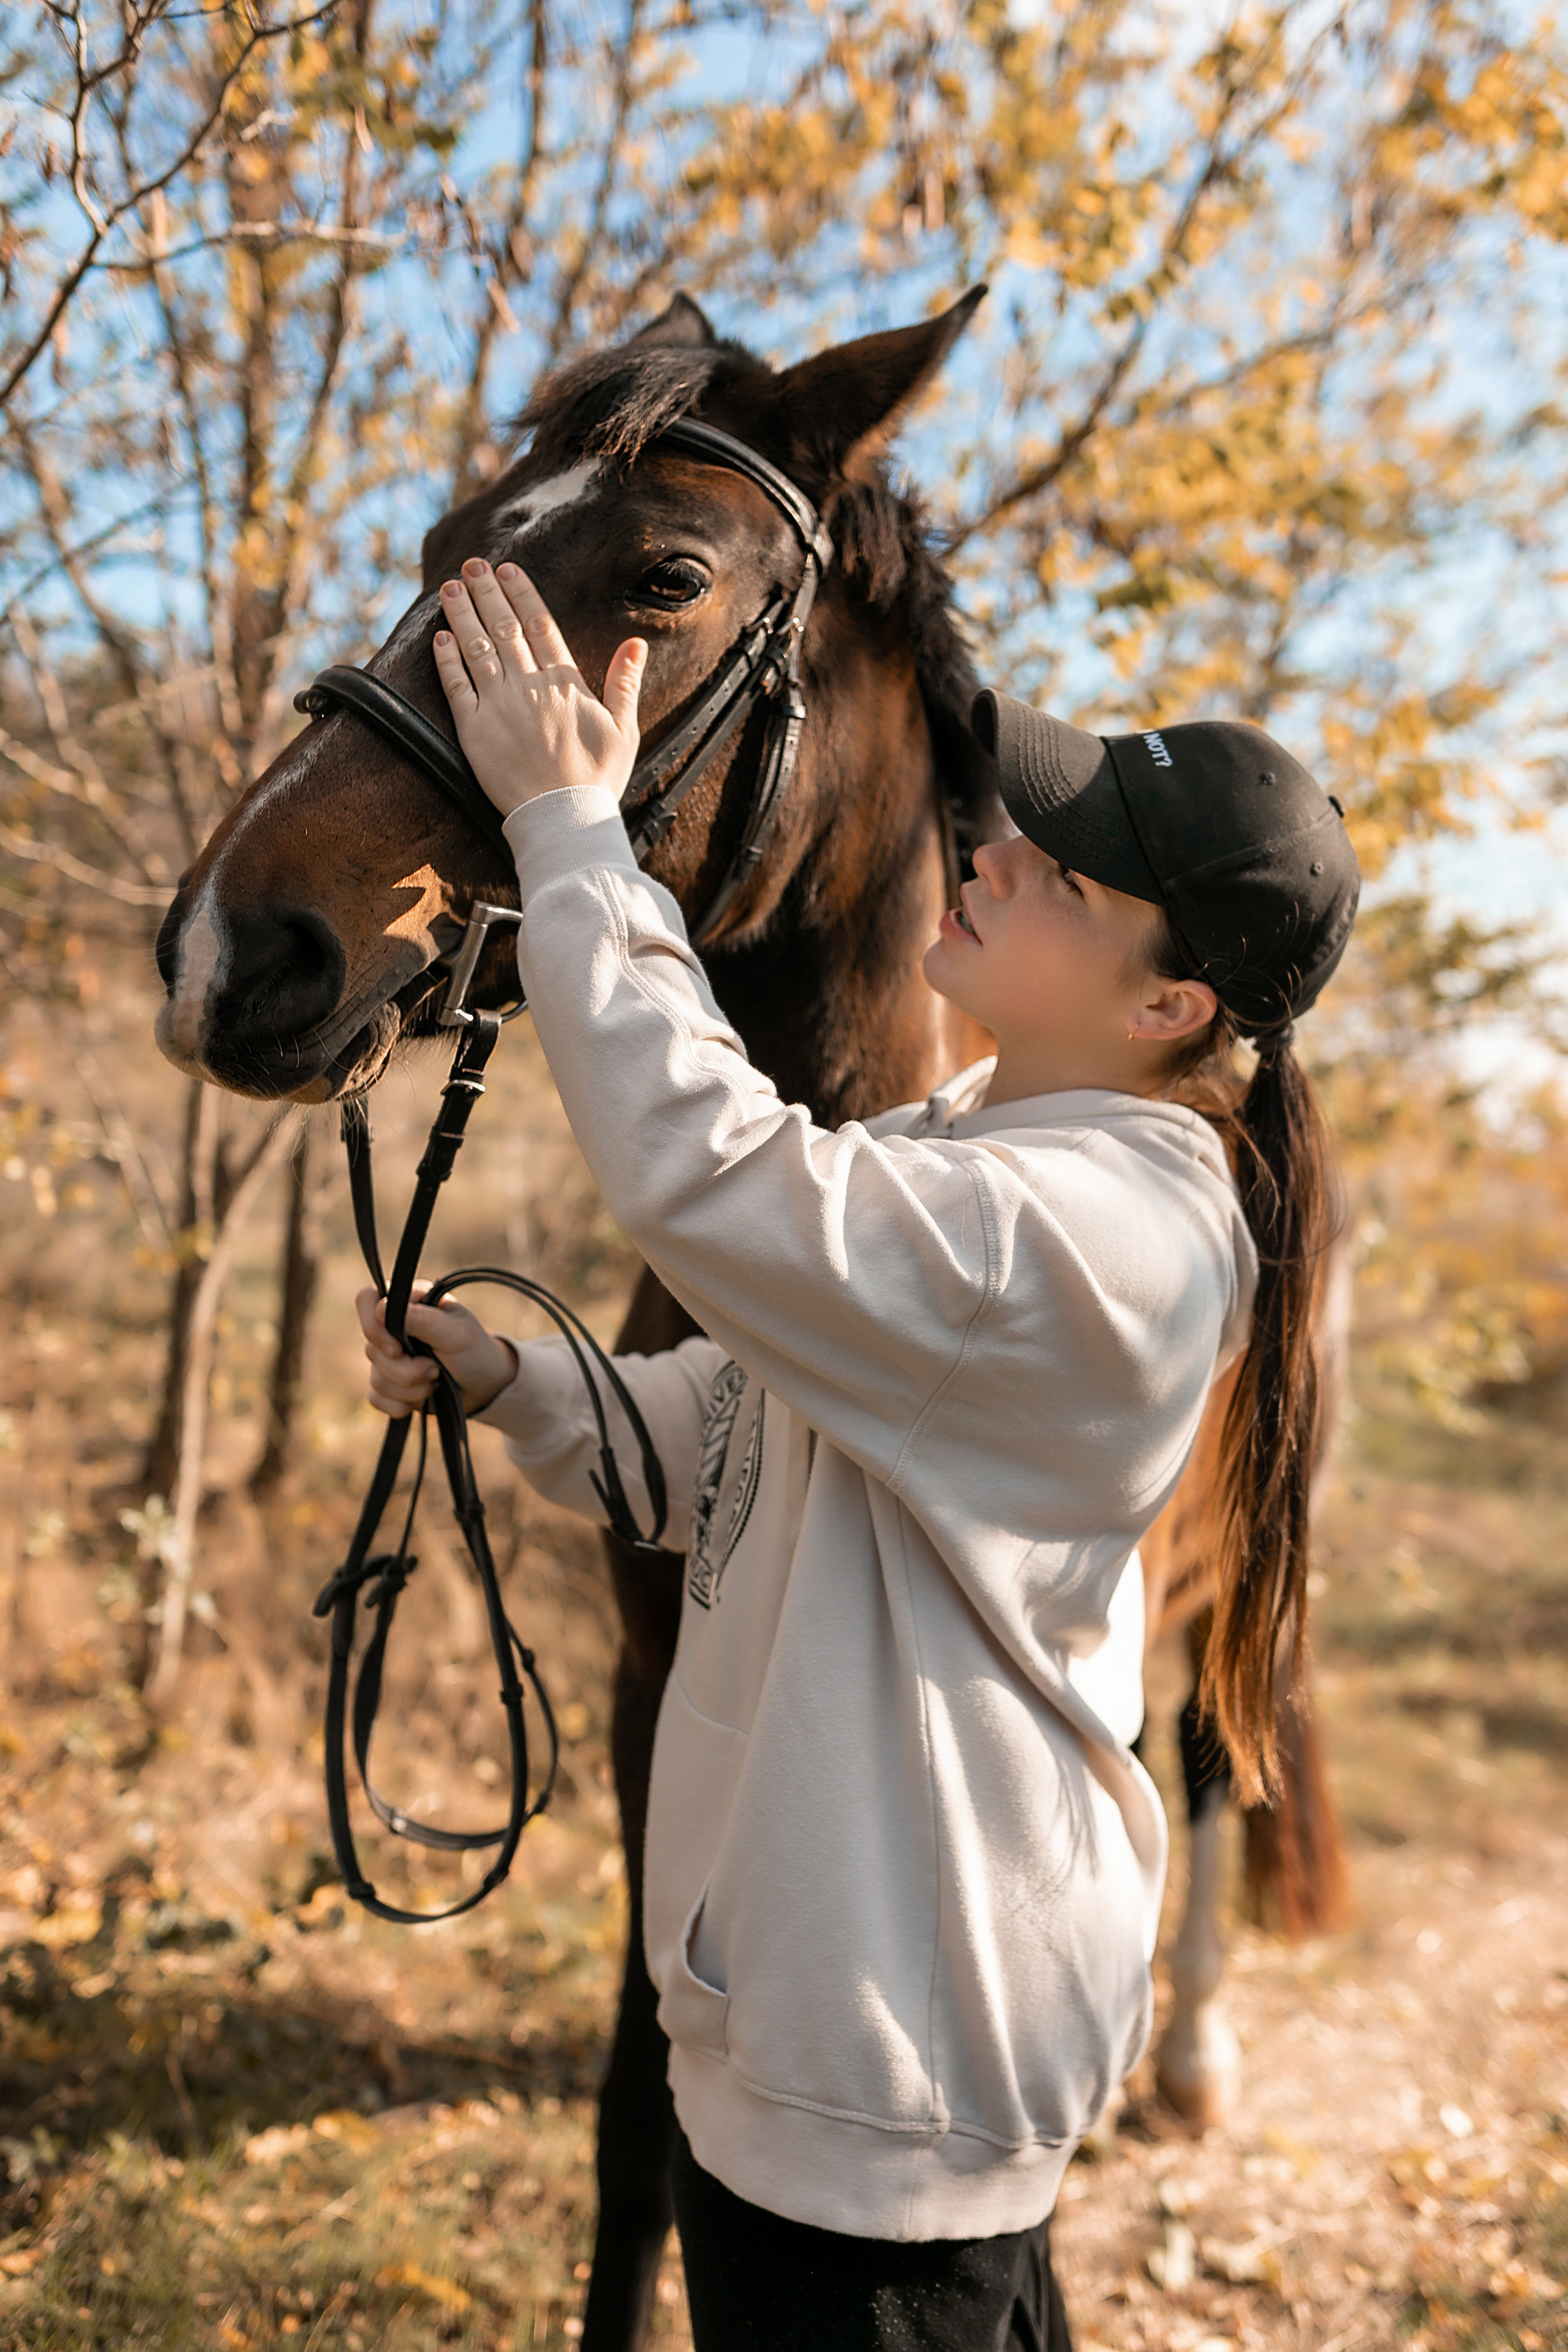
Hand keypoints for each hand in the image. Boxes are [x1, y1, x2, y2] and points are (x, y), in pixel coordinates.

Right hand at [357, 1282, 518, 1417]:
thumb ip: (423, 1320)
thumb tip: (382, 1309)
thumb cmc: (474, 1351)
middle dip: (405, 1369)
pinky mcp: (389, 1384)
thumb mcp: (457, 1333)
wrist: (485, 1387)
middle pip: (372, 1348)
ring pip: (376, 1377)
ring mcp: (388, 1357)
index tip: (398, 1348)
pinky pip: (376, 1398)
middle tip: (435, 1370)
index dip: (373, 1326)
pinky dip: (400, 1404)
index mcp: (408, 1303)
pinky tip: (421, 1401)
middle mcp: (392, 1327)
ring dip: (409, 1388)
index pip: (367, 1300)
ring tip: (436, 1383)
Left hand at [432, 559, 646, 819]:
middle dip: (487, 592)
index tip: (508, 570)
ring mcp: (499, 705)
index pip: (540, 626)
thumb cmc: (598, 778)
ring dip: (462, 614)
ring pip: (476, 648)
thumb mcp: (624, 729)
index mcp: (565, 682)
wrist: (564, 818)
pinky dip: (447, 659)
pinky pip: (456, 686)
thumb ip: (625, 682)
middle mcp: (529, 686)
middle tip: (474, 564)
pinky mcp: (474, 729)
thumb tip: (636, 643)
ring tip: (451, 587)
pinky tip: (440, 636)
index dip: (522, 594)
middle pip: (504, 627)